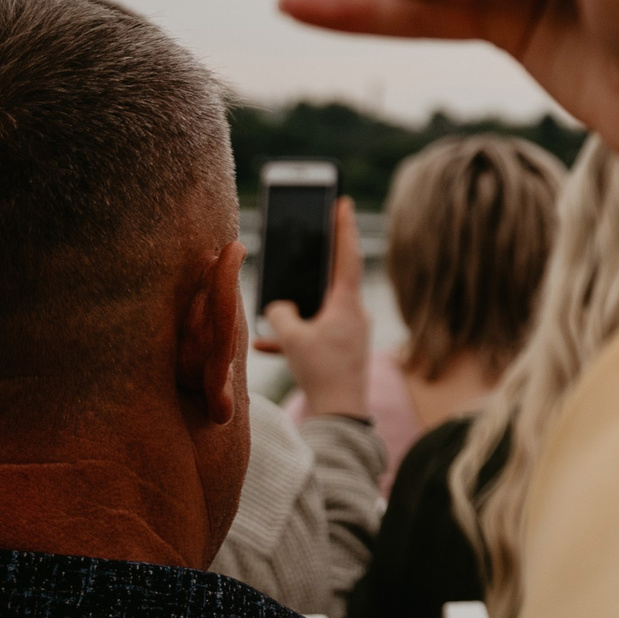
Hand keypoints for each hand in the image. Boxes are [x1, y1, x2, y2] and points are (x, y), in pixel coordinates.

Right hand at [257, 198, 371, 420]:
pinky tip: (264, 346)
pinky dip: (293, 338)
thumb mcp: (294, 338)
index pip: (347, 255)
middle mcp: (354, 314)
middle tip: (309, 239)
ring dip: (295, 311)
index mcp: (347, 303)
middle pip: (332, 280)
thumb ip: (280, 315)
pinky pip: (314, 335)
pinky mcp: (342, 351)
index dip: (343, 227)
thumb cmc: (322, 372)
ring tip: (273, 306)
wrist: (341, 415)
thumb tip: (278, 307)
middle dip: (314, 265)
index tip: (342, 202)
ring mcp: (350, 333)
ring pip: (318, 311)